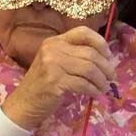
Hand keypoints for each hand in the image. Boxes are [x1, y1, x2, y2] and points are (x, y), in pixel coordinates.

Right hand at [1, 26, 115, 130]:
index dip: (100, 42)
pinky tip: (95, 94)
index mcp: (55, 41)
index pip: (83, 32)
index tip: (109, 56)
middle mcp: (53, 49)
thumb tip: (107, 59)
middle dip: (106, 67)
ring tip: (105, 88)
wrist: (23, 103)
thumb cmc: (44, 83)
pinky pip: (83, 84)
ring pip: (89, 69)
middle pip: (90, 53)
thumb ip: (75, 56)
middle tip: (112, 77)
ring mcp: (52, 65)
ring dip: (101, 80)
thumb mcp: (56, 62)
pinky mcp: (54, 81)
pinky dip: (93, 90)